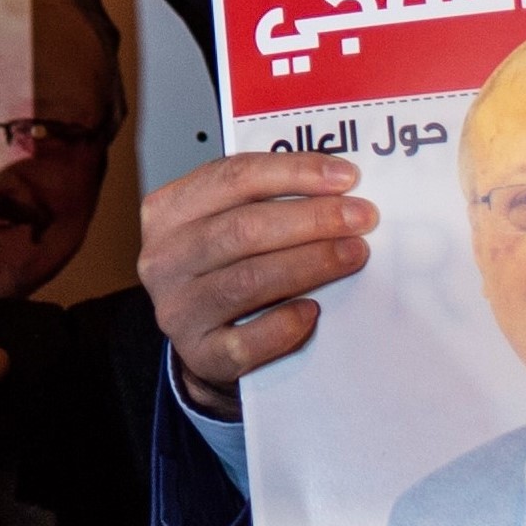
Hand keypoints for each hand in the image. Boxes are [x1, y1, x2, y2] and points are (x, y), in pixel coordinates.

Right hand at [140, 153, 378, 418]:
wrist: (201, 339)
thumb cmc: (222, 269)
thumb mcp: (223, 222)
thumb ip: (262, 201)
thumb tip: (336, 187)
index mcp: (168, 211)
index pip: (232, 177)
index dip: (293, 172)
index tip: (345, 177)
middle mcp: (165, 258)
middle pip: (243, 228)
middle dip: (312, 219)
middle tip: (361, 218)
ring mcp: (179, 309)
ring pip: (249, 280)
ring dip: (311, 263)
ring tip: (353, 253)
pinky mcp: (200, 354)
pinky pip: (247, 340)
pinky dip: (285, 324)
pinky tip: (314, 310)